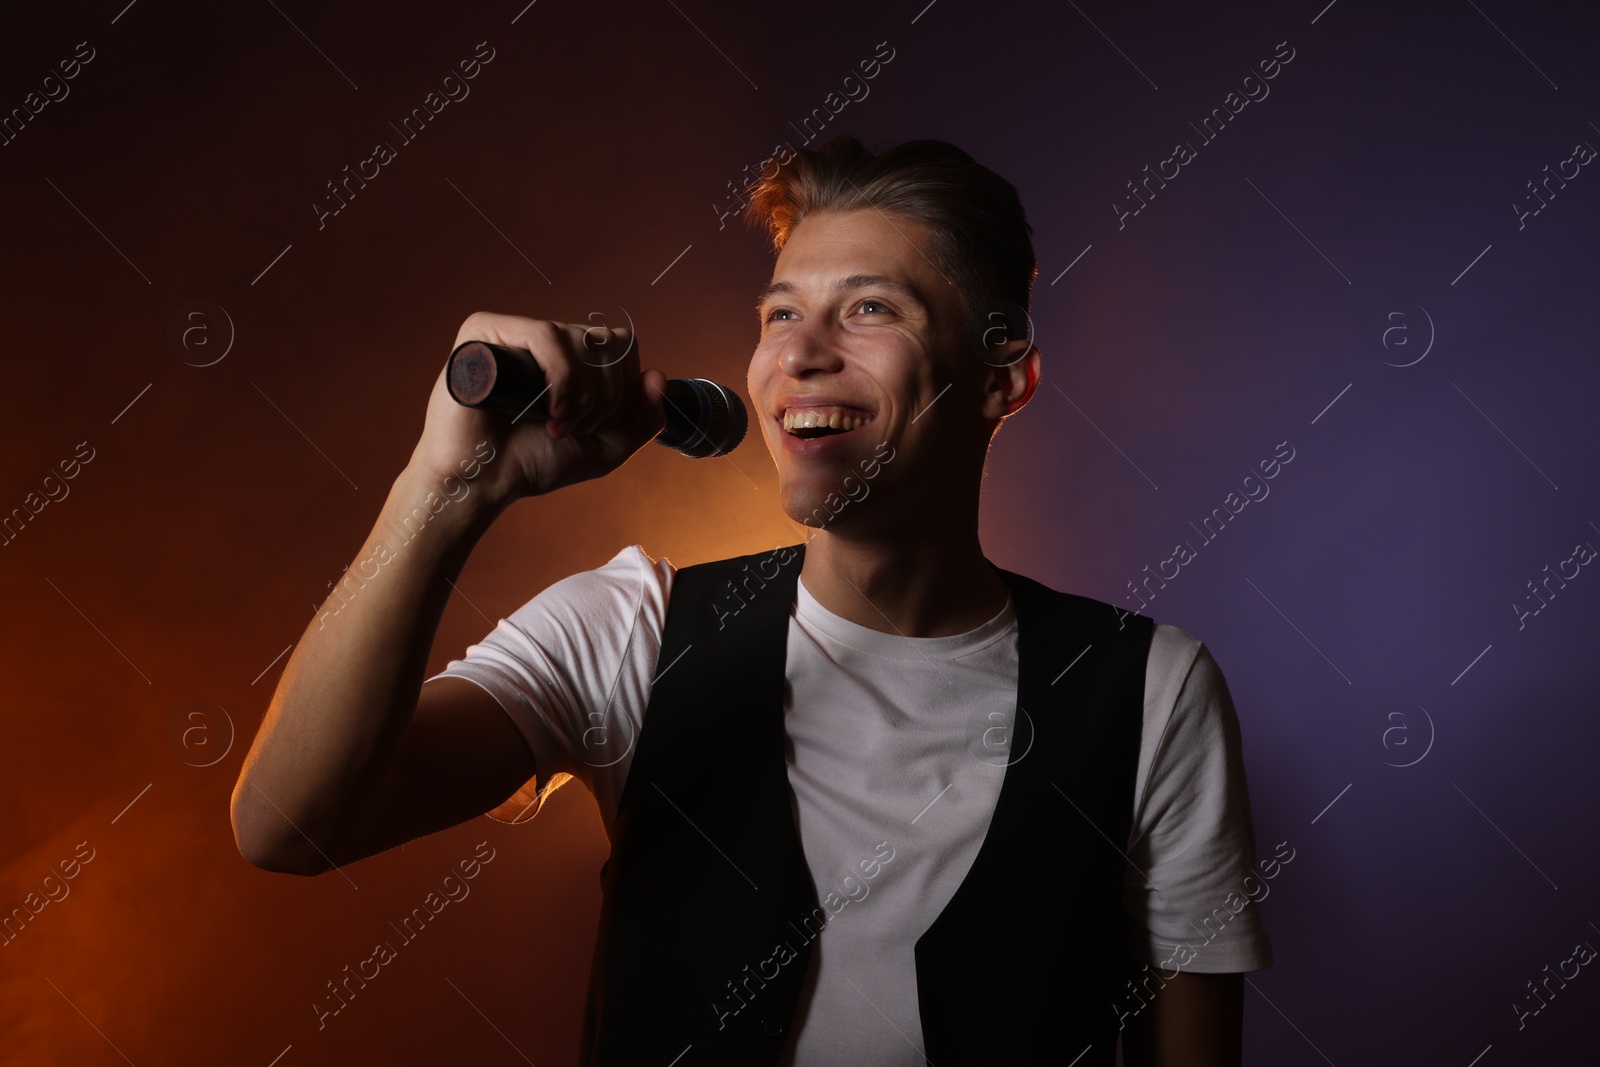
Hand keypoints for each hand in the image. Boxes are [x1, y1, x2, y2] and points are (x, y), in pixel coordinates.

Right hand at [408, 311, 666, 508]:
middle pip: (609, 342)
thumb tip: (657, 375)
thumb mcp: (605, 446)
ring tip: (557, 424)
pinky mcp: (485, 331)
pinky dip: (561, 378)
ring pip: (582, 340)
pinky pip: (546, 335)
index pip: (622, 346)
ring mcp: (515, 332)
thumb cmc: (533, 462)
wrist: (482, 482)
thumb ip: (641, 417)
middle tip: (575, 429)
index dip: (623, 388)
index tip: (597, 425)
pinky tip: (548, 410)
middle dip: (606, 396)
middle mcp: (545, 339)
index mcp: (570, 358)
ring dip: (583, 394)